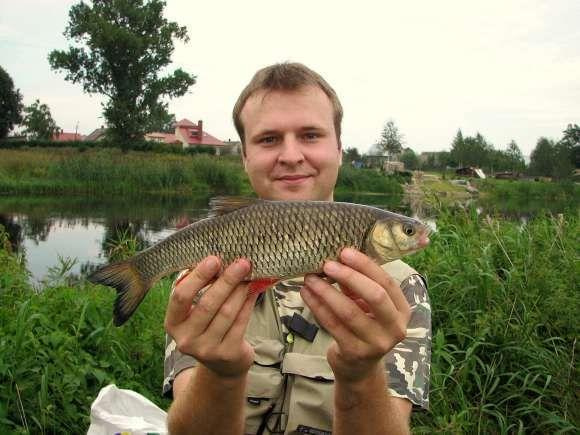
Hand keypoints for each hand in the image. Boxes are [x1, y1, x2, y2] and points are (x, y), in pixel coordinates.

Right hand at [164, 256, 258, 378]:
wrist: (222, 364)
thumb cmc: (207, 327)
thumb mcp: (195, 312)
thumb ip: (200, 289)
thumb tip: (219, 261)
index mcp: (173, 323)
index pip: (180, 297)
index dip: (197, 277)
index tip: (214, 259)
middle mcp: (186, 339)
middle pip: (207, 304)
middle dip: (226, 281)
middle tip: (241, 263)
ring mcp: (207, 349)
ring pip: (227, 312)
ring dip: (240, 290)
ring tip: (249, 275)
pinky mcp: (227, 353)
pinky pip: (240, 322)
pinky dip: (248, 303)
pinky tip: (254, 291)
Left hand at [301, 248, 410, 383]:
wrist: (359, 367)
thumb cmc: (364, 326)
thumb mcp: (367, 305)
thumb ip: (358, 284)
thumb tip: (337, 257)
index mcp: (402, 310)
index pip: (387, 282)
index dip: (366, 265)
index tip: (345, 252)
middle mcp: (395, 328)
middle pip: (375, 296)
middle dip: (349, 276)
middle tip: (327, 264)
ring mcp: (376, 343)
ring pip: (349, 312)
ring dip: (326, 292)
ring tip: (310, 278)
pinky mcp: (354, 353)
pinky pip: (333, 325)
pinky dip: (317, 307)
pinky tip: (306, 294)